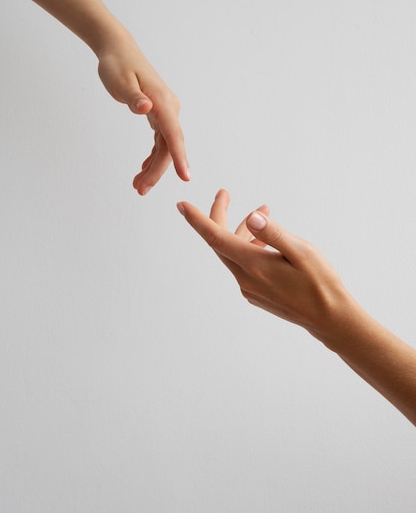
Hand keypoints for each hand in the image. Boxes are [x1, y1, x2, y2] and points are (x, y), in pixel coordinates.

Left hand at [97, 30, 189, 194]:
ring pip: (165, 146)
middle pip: (169, 146)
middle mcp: (169, 107)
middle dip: (157, 171)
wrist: (118, 49)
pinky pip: (160, 140)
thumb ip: (133, 97)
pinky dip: (152, 156)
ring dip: (154, 167)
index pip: (173, 134)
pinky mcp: (159, 113)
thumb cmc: (117, 64)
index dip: (180, 158)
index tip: (185, 177)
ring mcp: (165, 111)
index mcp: (162, 102)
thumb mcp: (120, 81)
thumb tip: (145, 107)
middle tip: (140, 190)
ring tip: (138, 186)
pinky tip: (143, 170)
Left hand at [177, 189, 348, 337]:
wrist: (330, 319)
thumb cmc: (320, 283)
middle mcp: (245, 279)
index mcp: (253, 266)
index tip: (181, 205)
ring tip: (265, 211)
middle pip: (220, 243)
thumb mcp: (302, 252)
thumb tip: (250, 218)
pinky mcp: (256, 294)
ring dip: (243, 231)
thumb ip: (274, 233)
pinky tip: (267, 240)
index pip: (215, 238)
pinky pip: (244, 265)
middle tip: (225, 193)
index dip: (197, 220)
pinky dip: (250, 247)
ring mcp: (249, 288)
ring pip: (234, 253)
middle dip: (219, 216)